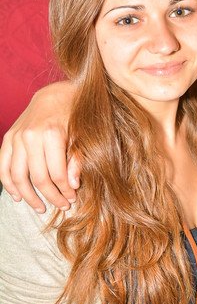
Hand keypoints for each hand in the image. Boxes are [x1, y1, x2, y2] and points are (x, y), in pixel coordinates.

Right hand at [0, 82, 77, 212]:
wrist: (55, 95)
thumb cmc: (73, 116)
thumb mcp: (82, 136)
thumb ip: (77, 160)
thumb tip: (73, 186)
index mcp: (51, 134)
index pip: (57, 174)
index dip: (65, 191)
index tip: (72, 199)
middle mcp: (30, 136)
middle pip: (38, 178)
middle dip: (51, 196)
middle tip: (61, 205)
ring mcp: (16, 137)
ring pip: (18, 176)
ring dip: (29, 196)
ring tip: (40, 207)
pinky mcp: (8, 138)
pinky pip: (3, 167)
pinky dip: (9, 184)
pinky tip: (18, 196)